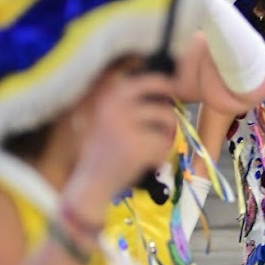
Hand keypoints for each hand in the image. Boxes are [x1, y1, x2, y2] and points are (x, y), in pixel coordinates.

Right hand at [64, 71, 177, 218]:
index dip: (161, 83)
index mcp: (109, 99)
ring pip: (167, 119)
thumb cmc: (103, 154)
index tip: (170, 89)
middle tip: (173, 122)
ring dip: (169, 134)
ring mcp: (126, 127)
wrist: (91, 183)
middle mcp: (116, 107)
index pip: (143, 81)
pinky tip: (151, 163)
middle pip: (160, 98)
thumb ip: (128, 107)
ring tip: (159, 146)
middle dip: (170, 109)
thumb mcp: (108, 121)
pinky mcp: (137, 147)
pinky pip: (164, 145)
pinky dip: (162, 155)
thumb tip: (163, 94)